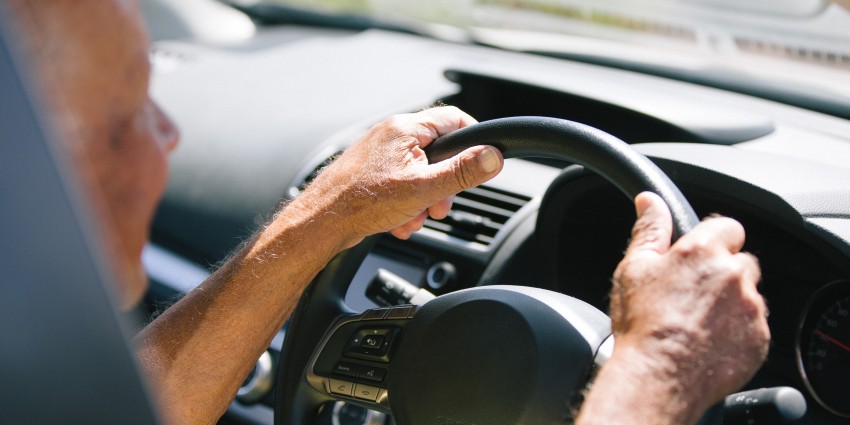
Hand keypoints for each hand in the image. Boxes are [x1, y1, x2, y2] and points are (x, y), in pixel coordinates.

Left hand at [298, 106, 502, 245]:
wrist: (321, 222)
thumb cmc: (362, 201)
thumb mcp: (423, 188)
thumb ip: (461, 172)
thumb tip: (493, 157)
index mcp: (405, 129)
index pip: (454, 119)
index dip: (473, 141)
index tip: (482, 162)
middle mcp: (392, 134)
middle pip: (438, 152)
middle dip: (444, 184)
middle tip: (440, 205)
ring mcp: (380, 154)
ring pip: (420, 173)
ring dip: (424, 199)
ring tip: (414, 217)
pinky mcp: (372, 172)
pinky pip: (402, 184)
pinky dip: (406, 204)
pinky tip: (399, 221)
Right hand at [609, 192, 769, 414]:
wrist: (659, 376)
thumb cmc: (642, 324)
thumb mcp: (634, 269)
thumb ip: (649, 230)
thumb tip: (650, 201)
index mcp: (702, 251)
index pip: (728, 227)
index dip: (713, 241)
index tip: (699, 258)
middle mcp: (733, 275)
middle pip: (741, 262)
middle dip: (722, 274)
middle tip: (692, 295)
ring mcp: (751, 308)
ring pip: (748, 296)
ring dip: (731, 304)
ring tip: (697, 323)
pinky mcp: (760, 339)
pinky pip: (754, 328)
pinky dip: (737, 332)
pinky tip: (709, 342)